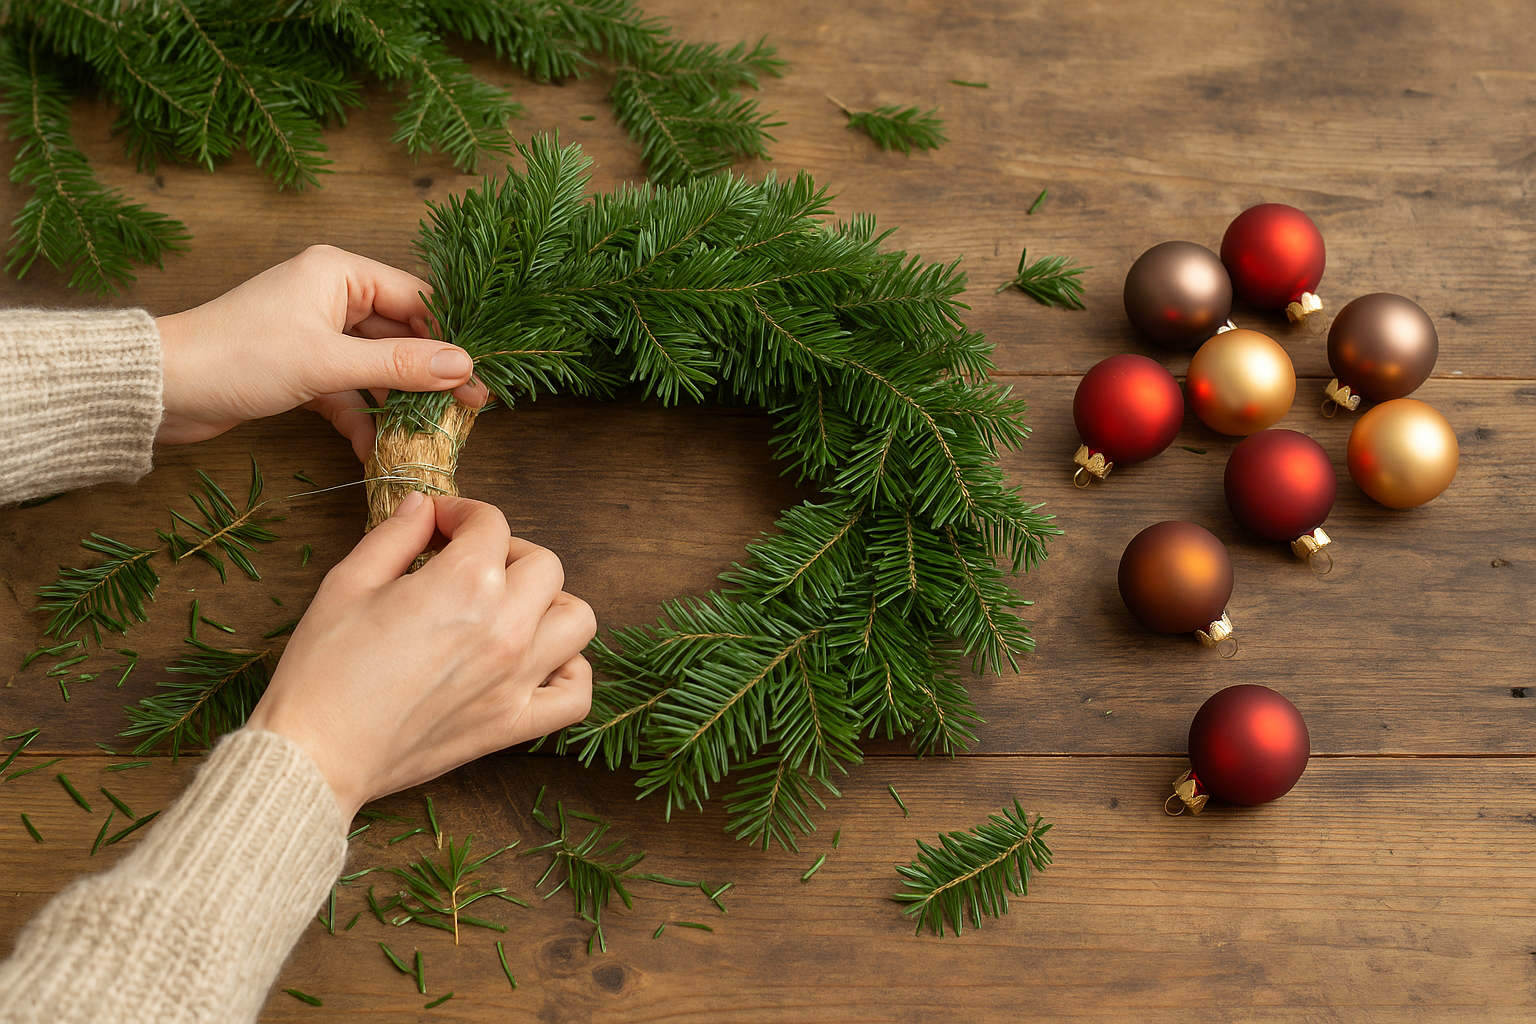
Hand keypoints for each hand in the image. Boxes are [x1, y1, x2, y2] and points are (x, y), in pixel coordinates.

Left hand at [155, 244, 489, 461]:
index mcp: (339, 273)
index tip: (478, 376)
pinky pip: (348, 391)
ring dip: (399, 402)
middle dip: (430, 375)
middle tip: (468, 410)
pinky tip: (378, 448)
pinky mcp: (301, 368)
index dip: (450, 337)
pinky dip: (363, 417)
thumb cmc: (239, 356)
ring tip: (430, 433)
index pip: (417, 299)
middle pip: (401, 334)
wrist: (163, 388)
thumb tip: (462, 366)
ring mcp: (316, 334)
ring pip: (376, 367)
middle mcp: (331, 296)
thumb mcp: (328, 362)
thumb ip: (398, 366)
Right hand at [245, 494, 595, 818]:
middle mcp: (504, 628)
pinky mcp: (514, 725)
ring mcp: (516, 679)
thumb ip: (395, 536)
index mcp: (464, 585)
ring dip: (550, 604)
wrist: (315, 754)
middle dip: (507, 550)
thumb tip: (423, 507)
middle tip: (468, 562)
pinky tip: (537, 662)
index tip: (439, 524)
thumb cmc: (323, 670)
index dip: (461, 512)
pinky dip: (570, 672)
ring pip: (577, 620)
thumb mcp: (347, 583)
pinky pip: (576, 694)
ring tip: (509, 608)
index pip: (491, 524)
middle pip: (544, 564)